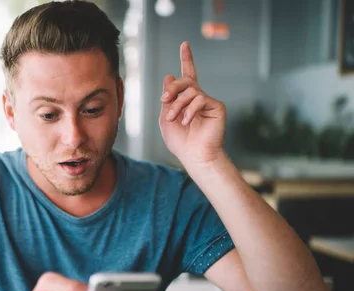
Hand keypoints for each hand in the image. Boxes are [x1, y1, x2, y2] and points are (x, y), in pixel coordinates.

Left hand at [159, 41, 226, 168]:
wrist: (194, 156)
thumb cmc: (180, 141)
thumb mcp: (166, 118)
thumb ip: (168, 99)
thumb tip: (170, 75)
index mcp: (186, 100)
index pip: (187, 76)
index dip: (186, 59)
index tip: (184, 45)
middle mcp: (199, 98)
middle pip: (186, 80)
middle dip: (172, 88)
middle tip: (164, 100)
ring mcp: (208, 102)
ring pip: (190, 91)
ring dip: (178, 105)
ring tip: (175, 119)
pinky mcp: (217, 106)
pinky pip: (200, 99)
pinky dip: (190, 110)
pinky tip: (187, 121)